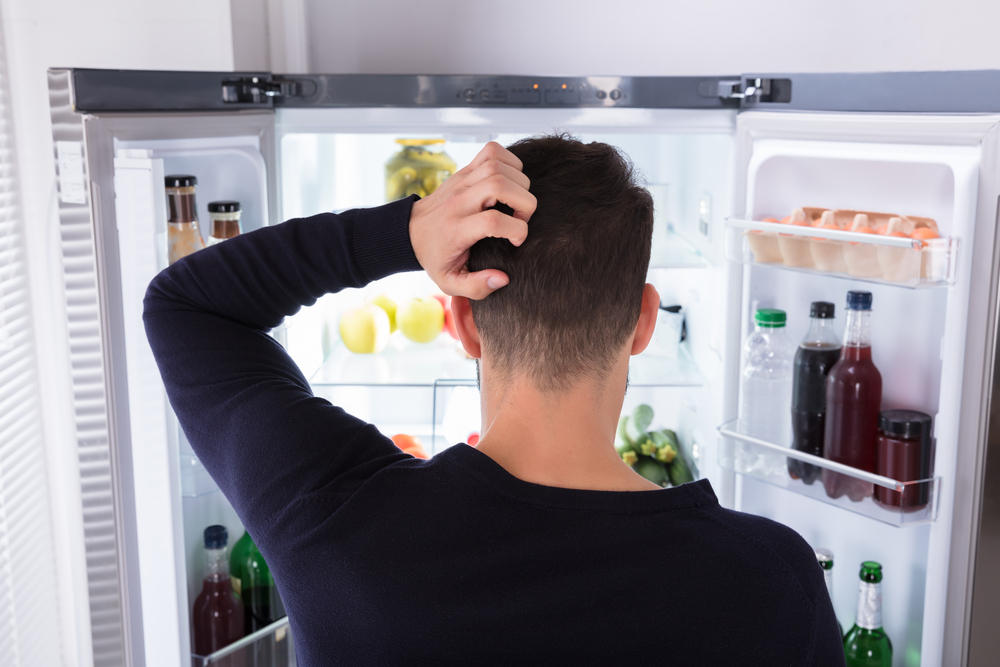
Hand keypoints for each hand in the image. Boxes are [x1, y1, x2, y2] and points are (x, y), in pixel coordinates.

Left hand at [409, 142, 535, 299]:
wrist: (410, 232)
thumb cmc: (435, 257)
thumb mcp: (449, 282)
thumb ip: (476, 287)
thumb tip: (502, 279)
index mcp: (456, 229)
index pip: (492, 221)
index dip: (516, 230)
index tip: (516, 241)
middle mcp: (459, 201)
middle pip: (499, 184)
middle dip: (524, 202)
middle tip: (521, 218)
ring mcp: (461, 181)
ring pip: (498, 165)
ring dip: (519, 181)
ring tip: (516, 202)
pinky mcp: (464, 170)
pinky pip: (493, 151)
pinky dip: (510, 161)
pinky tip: (510, 182)